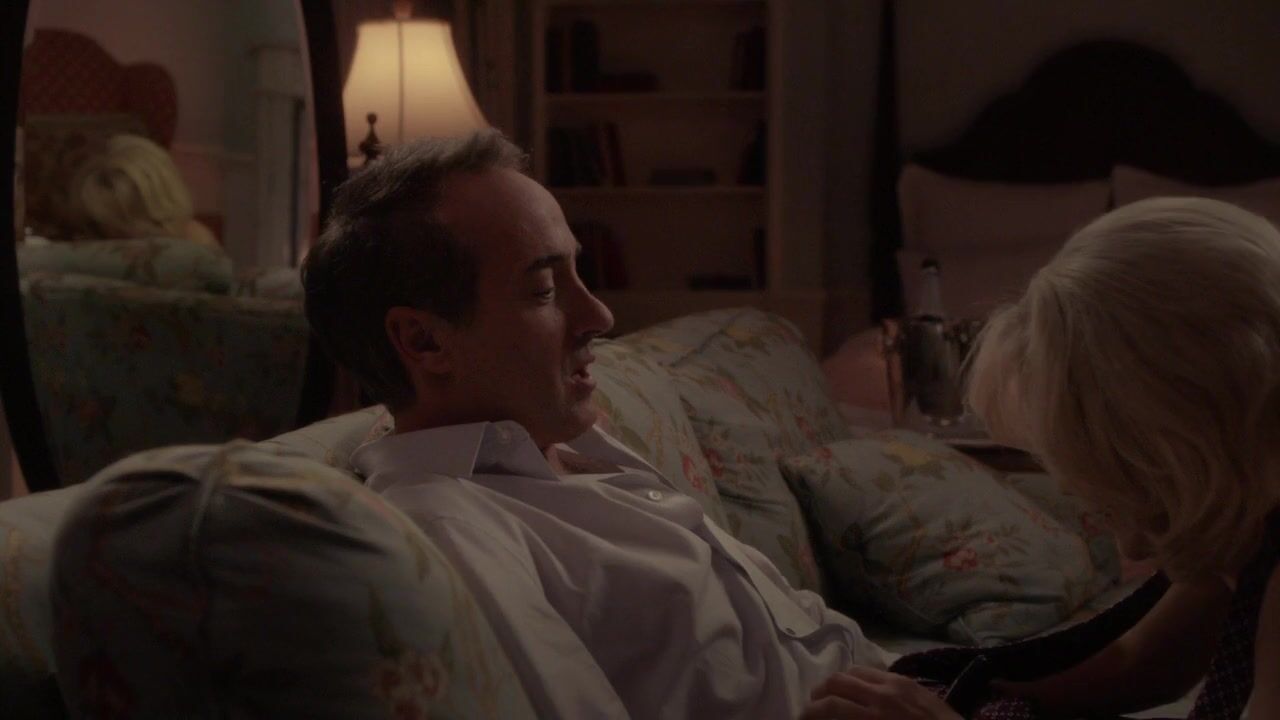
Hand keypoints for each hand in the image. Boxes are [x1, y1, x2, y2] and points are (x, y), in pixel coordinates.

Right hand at [799, 667, 961, 719]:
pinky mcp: (910, 682)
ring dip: (838, 684)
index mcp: (873, 719)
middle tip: (814, 710)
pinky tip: (862, 693)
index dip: (808, 714)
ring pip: (853, 671)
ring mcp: (897, 685)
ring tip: (835, 698)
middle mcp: (882, 696)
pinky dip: (860, 680)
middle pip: (835, 682)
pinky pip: (875, 672)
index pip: (828, 707)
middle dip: (818, 696)